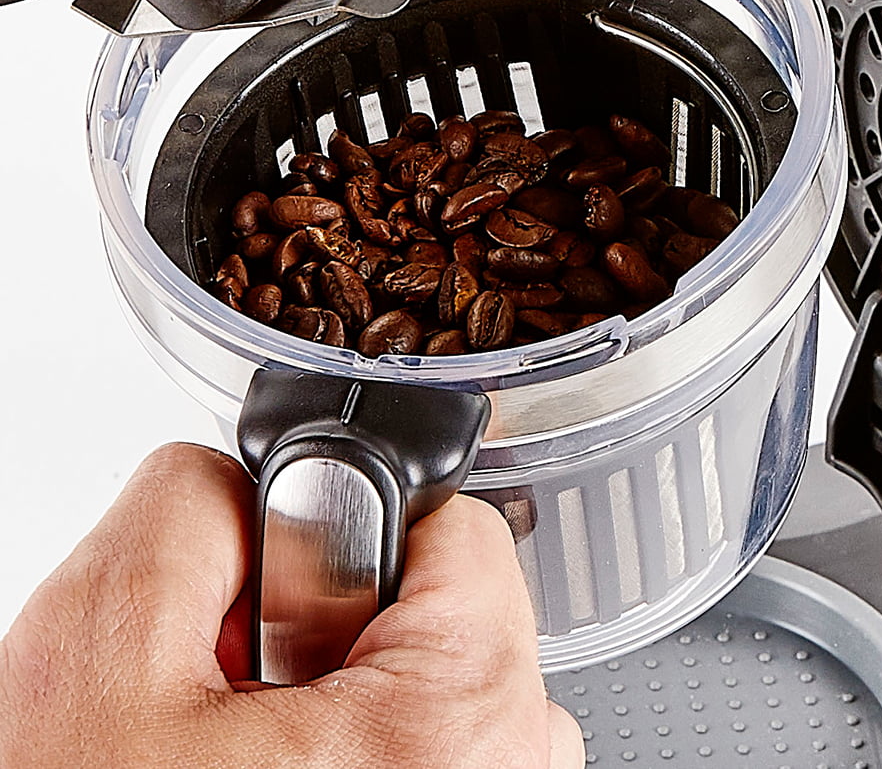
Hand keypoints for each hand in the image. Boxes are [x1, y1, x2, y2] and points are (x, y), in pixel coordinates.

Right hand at [0, 444, 583, 768]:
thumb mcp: (98, 662)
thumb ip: (187, 515)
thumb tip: (239, 477)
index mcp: (464, 710)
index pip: (453, 526)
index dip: (339, 543)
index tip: (274, 604)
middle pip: (445, 617)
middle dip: (330, 642)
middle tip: (233, 722)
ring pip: (426, 703)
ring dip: (333, 724)